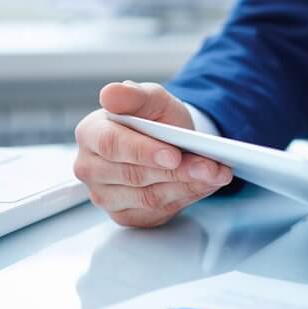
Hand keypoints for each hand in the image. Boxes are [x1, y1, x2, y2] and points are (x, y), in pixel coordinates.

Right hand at [73, 81, 232, 227]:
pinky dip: (187, 197)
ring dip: (188, 186)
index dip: (143, 151)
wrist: (169, 139)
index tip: (174, 155)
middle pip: (134, 175)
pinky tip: (206, 185)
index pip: (111, 145)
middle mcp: (91, 168)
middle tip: (211, 166)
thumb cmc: (154, 118)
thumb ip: (133, 95)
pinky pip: (158, 211)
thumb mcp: (151, 98)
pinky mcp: (125, 214)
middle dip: (178, 171)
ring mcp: (105, 195)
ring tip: (216, 174)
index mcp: (91, 133)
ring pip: (149, 197)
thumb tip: (110, 93)